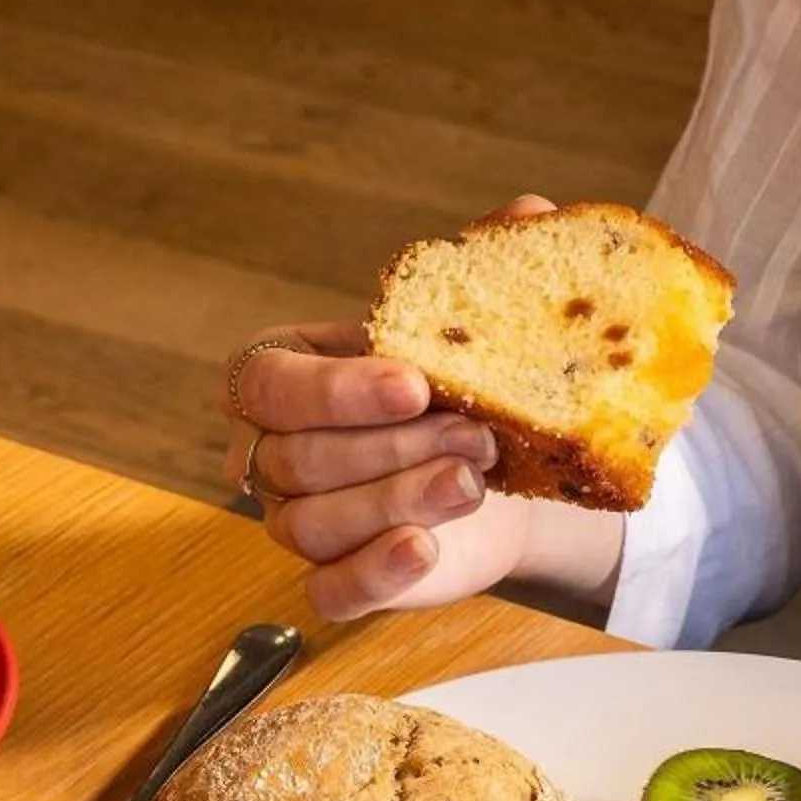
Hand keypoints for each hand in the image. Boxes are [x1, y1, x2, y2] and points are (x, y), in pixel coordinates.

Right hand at [221, 196, 622, 622]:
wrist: (506, 471)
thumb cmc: (462, 386)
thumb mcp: (469, 326)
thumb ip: (486, 267)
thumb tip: (533, 211)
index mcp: (280, 374)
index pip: (268, 385)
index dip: (336, 390)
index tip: (416, 383)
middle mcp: (273, 451)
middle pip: (299, 457)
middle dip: (392, 447)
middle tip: (475, 436)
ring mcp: (298, 521)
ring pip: (313, 522)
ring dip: (399, 498)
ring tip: (472, 481)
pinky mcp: (337, 579)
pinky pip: (328, 589)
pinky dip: (375, 571)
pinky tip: (425, 547)